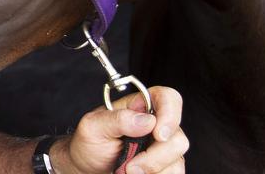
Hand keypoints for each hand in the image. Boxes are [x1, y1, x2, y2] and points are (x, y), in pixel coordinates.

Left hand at [52, 86, 187, 173]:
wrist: (88, 168)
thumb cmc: (90, 144)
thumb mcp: (93, 127)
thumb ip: (117, 119)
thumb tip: (147, 120)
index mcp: (141, 106)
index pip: (168, 98)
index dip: (170, 113)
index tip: (158, 135)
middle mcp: (157, 125)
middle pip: (177, 137)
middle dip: (154, 157)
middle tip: (130, 167)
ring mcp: (164, 147)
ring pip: (177, 160)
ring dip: (153, 170)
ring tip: (128, 171)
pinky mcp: (166, 166)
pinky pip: (175, 173)